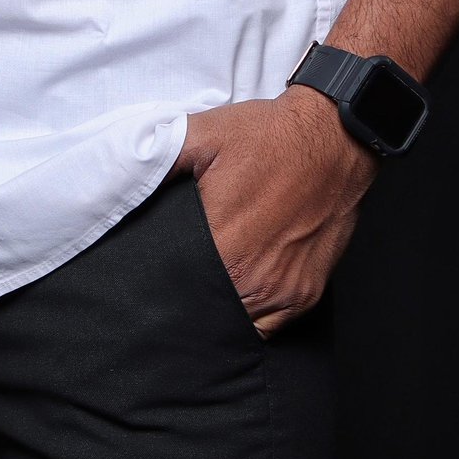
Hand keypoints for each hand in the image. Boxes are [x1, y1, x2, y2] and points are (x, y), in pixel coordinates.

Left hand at [172, 87, 377, 335]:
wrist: (334, 136)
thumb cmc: (270, 135)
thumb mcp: (205, 134)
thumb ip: (161, 158)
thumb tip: (124, 178)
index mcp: (223, 245)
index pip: (181, 289)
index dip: (166, 288)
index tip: (158, 280)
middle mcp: (254, 280)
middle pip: (209, 312)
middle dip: (194, 301)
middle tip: (182, 283)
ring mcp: (284, 291)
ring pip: (242, 325)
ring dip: (226, 310)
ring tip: (212, 286)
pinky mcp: (308, 293)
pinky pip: (274, 324)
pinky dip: (257, 313)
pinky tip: (244, 288)